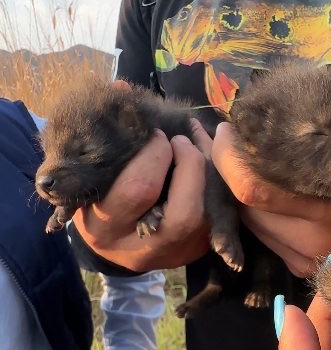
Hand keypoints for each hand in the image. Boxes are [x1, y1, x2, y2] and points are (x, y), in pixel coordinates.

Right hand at [72, 122, 211, 270]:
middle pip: (185, 212)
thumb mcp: (93, 178)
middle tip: (180, 140)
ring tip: (197, 141)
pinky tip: (209, 154)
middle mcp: (144, 250)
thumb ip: (109, 143)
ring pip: (209, 214)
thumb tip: (123, 94)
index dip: (154, 153)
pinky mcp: (198, 249)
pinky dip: (218, 179)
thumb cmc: (97, 202)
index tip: (154, 134)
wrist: (113, 245)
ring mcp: (176, 254)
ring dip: (210, 169)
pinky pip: (219, 213)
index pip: (139, 189)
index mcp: (106, 230)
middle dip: (189, 163)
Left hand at [211, 122, 330, 277]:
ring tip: (245, 164)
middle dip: (229, 172)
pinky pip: (266, 240)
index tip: (229, 131)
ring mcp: (307, 257)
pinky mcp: (303, 267)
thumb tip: (284, 98)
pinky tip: (264, 193)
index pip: (253, 187)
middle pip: (245, 206)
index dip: (229, 159)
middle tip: (231, 142)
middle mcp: (312, 237)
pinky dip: (259, 216)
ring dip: (241, 195)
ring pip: (251, 224)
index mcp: (326, 202)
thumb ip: (329, 124)